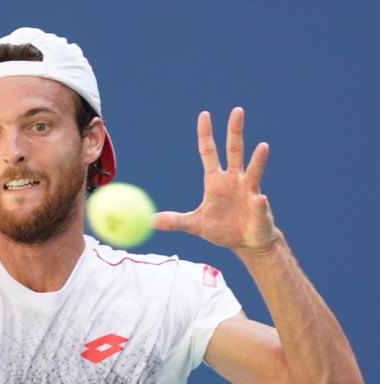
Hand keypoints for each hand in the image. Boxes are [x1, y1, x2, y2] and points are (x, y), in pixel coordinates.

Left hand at [154, 107, 277, 253]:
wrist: (246, 242)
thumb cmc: (222, 229)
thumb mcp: (195, 225)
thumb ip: (175, 221)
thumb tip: (150, 220)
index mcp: (215, 181)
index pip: (209, 152)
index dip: (206, 134)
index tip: (204, 114)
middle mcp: (234, 180)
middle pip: (234, 150)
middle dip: (235, 131)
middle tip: (237, 110)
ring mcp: (249, 191)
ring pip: (254, 171)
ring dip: (258, 160)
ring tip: (263, 147)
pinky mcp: (260, 208)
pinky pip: (260, 204)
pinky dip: (259, 202)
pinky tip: (260, 200)